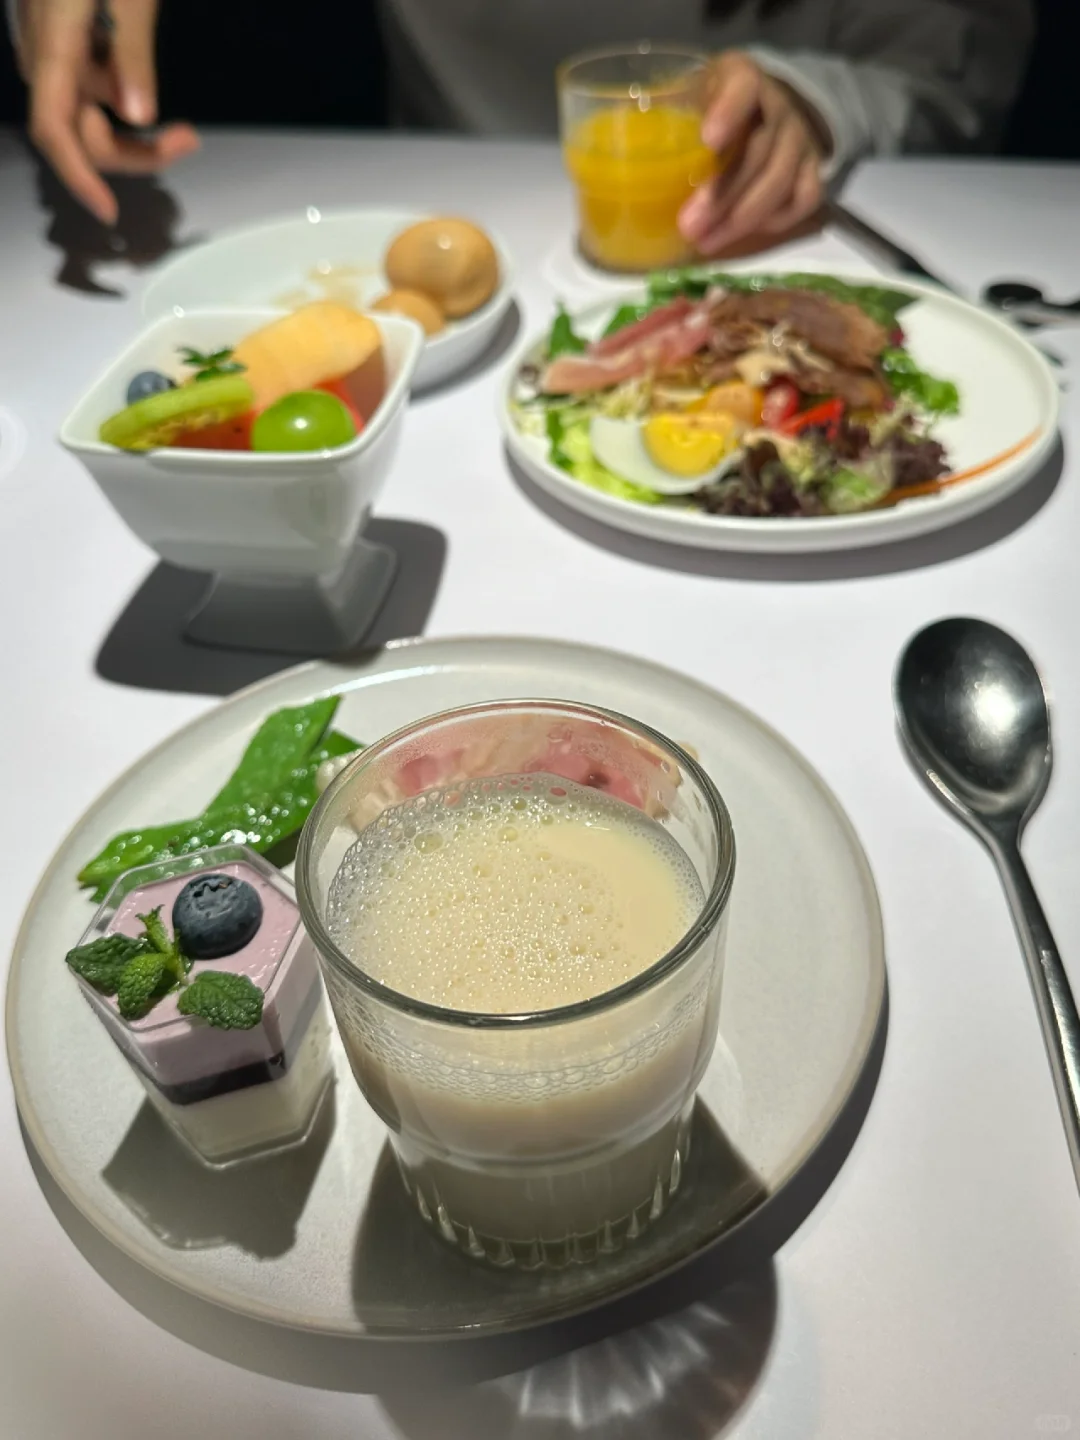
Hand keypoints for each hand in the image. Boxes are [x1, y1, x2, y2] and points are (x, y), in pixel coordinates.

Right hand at [16, 0, 198, 224]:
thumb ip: (131, 53)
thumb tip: (139, 117)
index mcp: (52, 43)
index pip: (53, 128)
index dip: (77, 174)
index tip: (107, 209)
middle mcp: (46, 53)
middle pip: (78, 132)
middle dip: (132, 153)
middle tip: (188, 142)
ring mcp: (56, 48)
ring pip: (88, 115)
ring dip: (133, 134)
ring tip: (184, 131)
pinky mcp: (69, 39)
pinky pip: (92, 88)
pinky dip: (123, 100)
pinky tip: (145, 86)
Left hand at [679, 52, 826, 256]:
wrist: (755, 110)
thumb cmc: (704, 110)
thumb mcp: (682, 102)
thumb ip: (664, 123)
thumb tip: (621, 166)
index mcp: (740, 77)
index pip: (744, 87)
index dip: (729, 112)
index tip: (708, 142)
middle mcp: (776, 105)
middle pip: (759, 150)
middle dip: (724, 195)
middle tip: (689, 226)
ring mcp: (799, 138)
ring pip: (782, 181)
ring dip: (742, 218)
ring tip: (706, 242)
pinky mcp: (812, 168)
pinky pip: (805, 198)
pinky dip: (777, 220)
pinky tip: (745, 233)